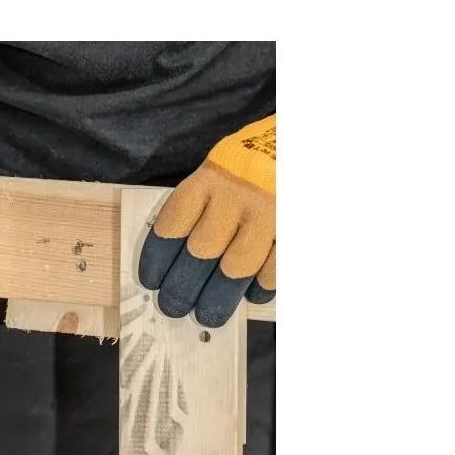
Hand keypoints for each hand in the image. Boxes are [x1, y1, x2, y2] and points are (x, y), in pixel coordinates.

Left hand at [137, 115, 275, 327]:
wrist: (303, 139)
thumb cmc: (255, 162)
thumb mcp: (222, 169)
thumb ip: (204, 204)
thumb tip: (181, 257)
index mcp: (210, 178)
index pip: (174, 223)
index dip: (158, 257)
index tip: (151, 280)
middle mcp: (235, 195)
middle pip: (201, 250)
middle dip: (183, 286)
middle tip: (174, 307)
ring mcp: (268, 211)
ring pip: (237, 265)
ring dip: (220, 295)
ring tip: (208, 314)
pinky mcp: (293, 224)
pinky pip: (276, 264)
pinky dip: (263, 284)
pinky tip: (253, 295)